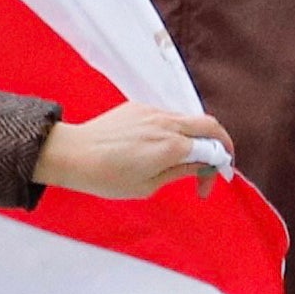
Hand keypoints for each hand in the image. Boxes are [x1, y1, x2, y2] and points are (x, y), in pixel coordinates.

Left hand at [35, 103, 234, 201]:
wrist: (73, 155)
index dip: (218, 166)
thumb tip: (202, 165)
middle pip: (209, 125)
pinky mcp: (139, 107)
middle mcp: (166, 123)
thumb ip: (180, 171)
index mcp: (172, 146)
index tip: (210, 182)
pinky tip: (162, 148)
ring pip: (189, 118)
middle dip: (220, 143)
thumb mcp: (148, 185)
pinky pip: (168, 116)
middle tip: (216, 163)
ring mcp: (152, 112)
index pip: (212, 148)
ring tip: (185, 160)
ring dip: (196, 137)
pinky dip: (176, 130)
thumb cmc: (106, 176)